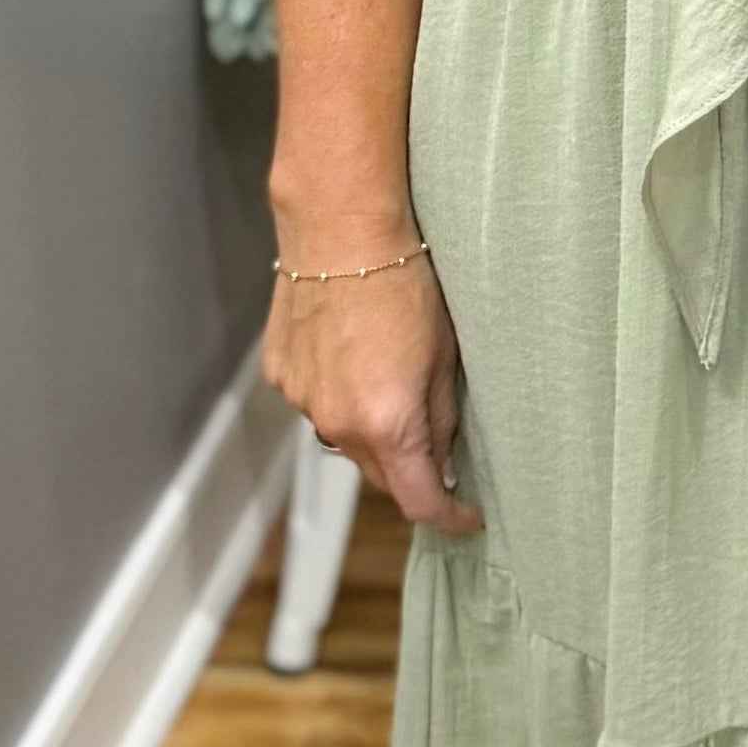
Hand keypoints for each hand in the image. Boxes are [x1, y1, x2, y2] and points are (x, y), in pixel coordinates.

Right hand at [262, 257, 485, 536]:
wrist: (341, 230)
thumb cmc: (406, 285)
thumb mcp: (447, 357)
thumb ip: (442, 419)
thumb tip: (444, 461)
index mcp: (387, 424)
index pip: (418, 501)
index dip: (448, 516)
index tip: (466, 516)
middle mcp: (337, 423)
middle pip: (378, 476)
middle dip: (410, 470)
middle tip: (439, 446)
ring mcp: (303, 400)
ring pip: (344, 440)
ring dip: (371, 431)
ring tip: (391, 383)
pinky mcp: (281, 374)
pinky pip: (317, 404)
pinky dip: (339, 397)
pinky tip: (354, 357)